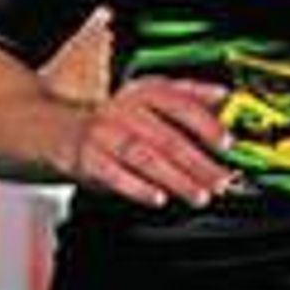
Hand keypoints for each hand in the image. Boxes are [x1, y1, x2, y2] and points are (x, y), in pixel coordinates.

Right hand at [65, 75, 233, 207]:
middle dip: (198, 163)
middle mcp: (126, 110)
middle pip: (168, 138)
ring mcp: (105, 134)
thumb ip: (188, 94)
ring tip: (198, 194)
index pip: (182, 105)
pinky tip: (158, 198)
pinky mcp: (88, 159)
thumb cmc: (116, 116)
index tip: (227, 143)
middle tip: (219, 181)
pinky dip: (139, 188)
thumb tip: (224, 95)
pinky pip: (116, 176)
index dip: (207, 124)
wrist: (62, 129)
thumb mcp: (151, 95)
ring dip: (176, 179)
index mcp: (146, 91)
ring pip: (146, 158)